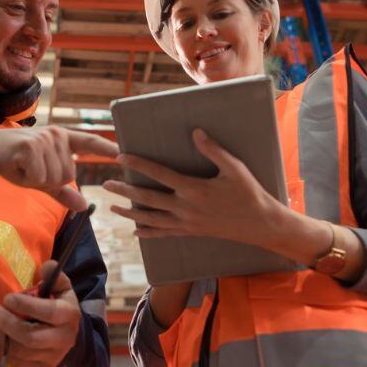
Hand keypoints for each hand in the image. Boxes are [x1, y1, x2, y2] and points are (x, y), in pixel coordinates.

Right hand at [0, 126, 117, 210]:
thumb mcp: (41, 178)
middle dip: (48, 181)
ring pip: (53, 178)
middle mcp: (56, 136)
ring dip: (36, 180)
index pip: (89, 142)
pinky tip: (15, 166)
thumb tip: (84, 207)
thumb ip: (63, 192)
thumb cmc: (14, 162)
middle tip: (29, 169)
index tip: (124, 154)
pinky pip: (39, 178)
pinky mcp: (31, 147)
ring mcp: (44, 139)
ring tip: (22, 167)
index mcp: (62, 139)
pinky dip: (26, 179)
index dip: (107, 149)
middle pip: (68, 175)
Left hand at [0, 261, 80, 366]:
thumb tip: (46, 266)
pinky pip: (18, 363)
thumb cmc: (60, 306)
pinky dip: (2, 350)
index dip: (26, 305)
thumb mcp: (62, 288)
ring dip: (0, 337)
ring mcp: (53, 357)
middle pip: (30, 337)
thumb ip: (55, 275)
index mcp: (69, 315)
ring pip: (21, 351)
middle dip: (7, 324)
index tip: (7, 298)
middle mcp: (63, 339)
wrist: (69, 335)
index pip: (49, 312)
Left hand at [103, 129, 306, 256]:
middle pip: (148, 198)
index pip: (160, 174)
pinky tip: (135, 231)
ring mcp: (187, 223)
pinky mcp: (191, 232)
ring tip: (112, 206)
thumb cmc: (249, 193)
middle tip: (106, 184)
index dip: (139, 164)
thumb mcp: (235, 168)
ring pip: (151, 218)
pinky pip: (164, 234)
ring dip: (130, 212)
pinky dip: (148, 232)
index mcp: (194, 189)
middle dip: (125, 190)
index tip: (122, 156)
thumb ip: (214, 150)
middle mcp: (186, 208)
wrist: (260, 225)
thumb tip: (196, 132)